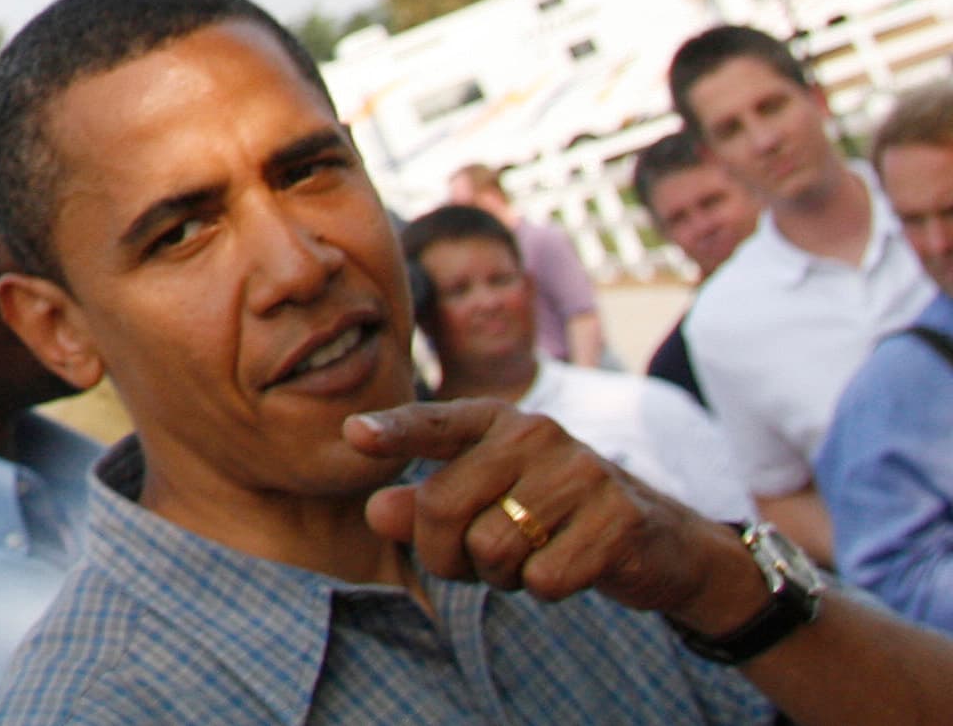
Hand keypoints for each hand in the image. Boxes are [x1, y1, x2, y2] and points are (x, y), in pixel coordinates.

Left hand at [345, 399, 766, 632]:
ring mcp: (580, 472)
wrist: (657, 540)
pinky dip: (544, 589)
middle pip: (442, 507)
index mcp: (495, 421)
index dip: (394, 433)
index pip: (434, 424)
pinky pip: (544, 579)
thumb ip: (425, 506)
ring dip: (499, 575)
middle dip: (444, 554)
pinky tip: (568, 567)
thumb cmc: (549, 516)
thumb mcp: (485, 504)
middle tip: (472, 563)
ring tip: (528, 558)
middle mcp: (535, 434)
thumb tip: (377, 511)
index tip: (353, 436)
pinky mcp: (617, 519)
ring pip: (491, 548)